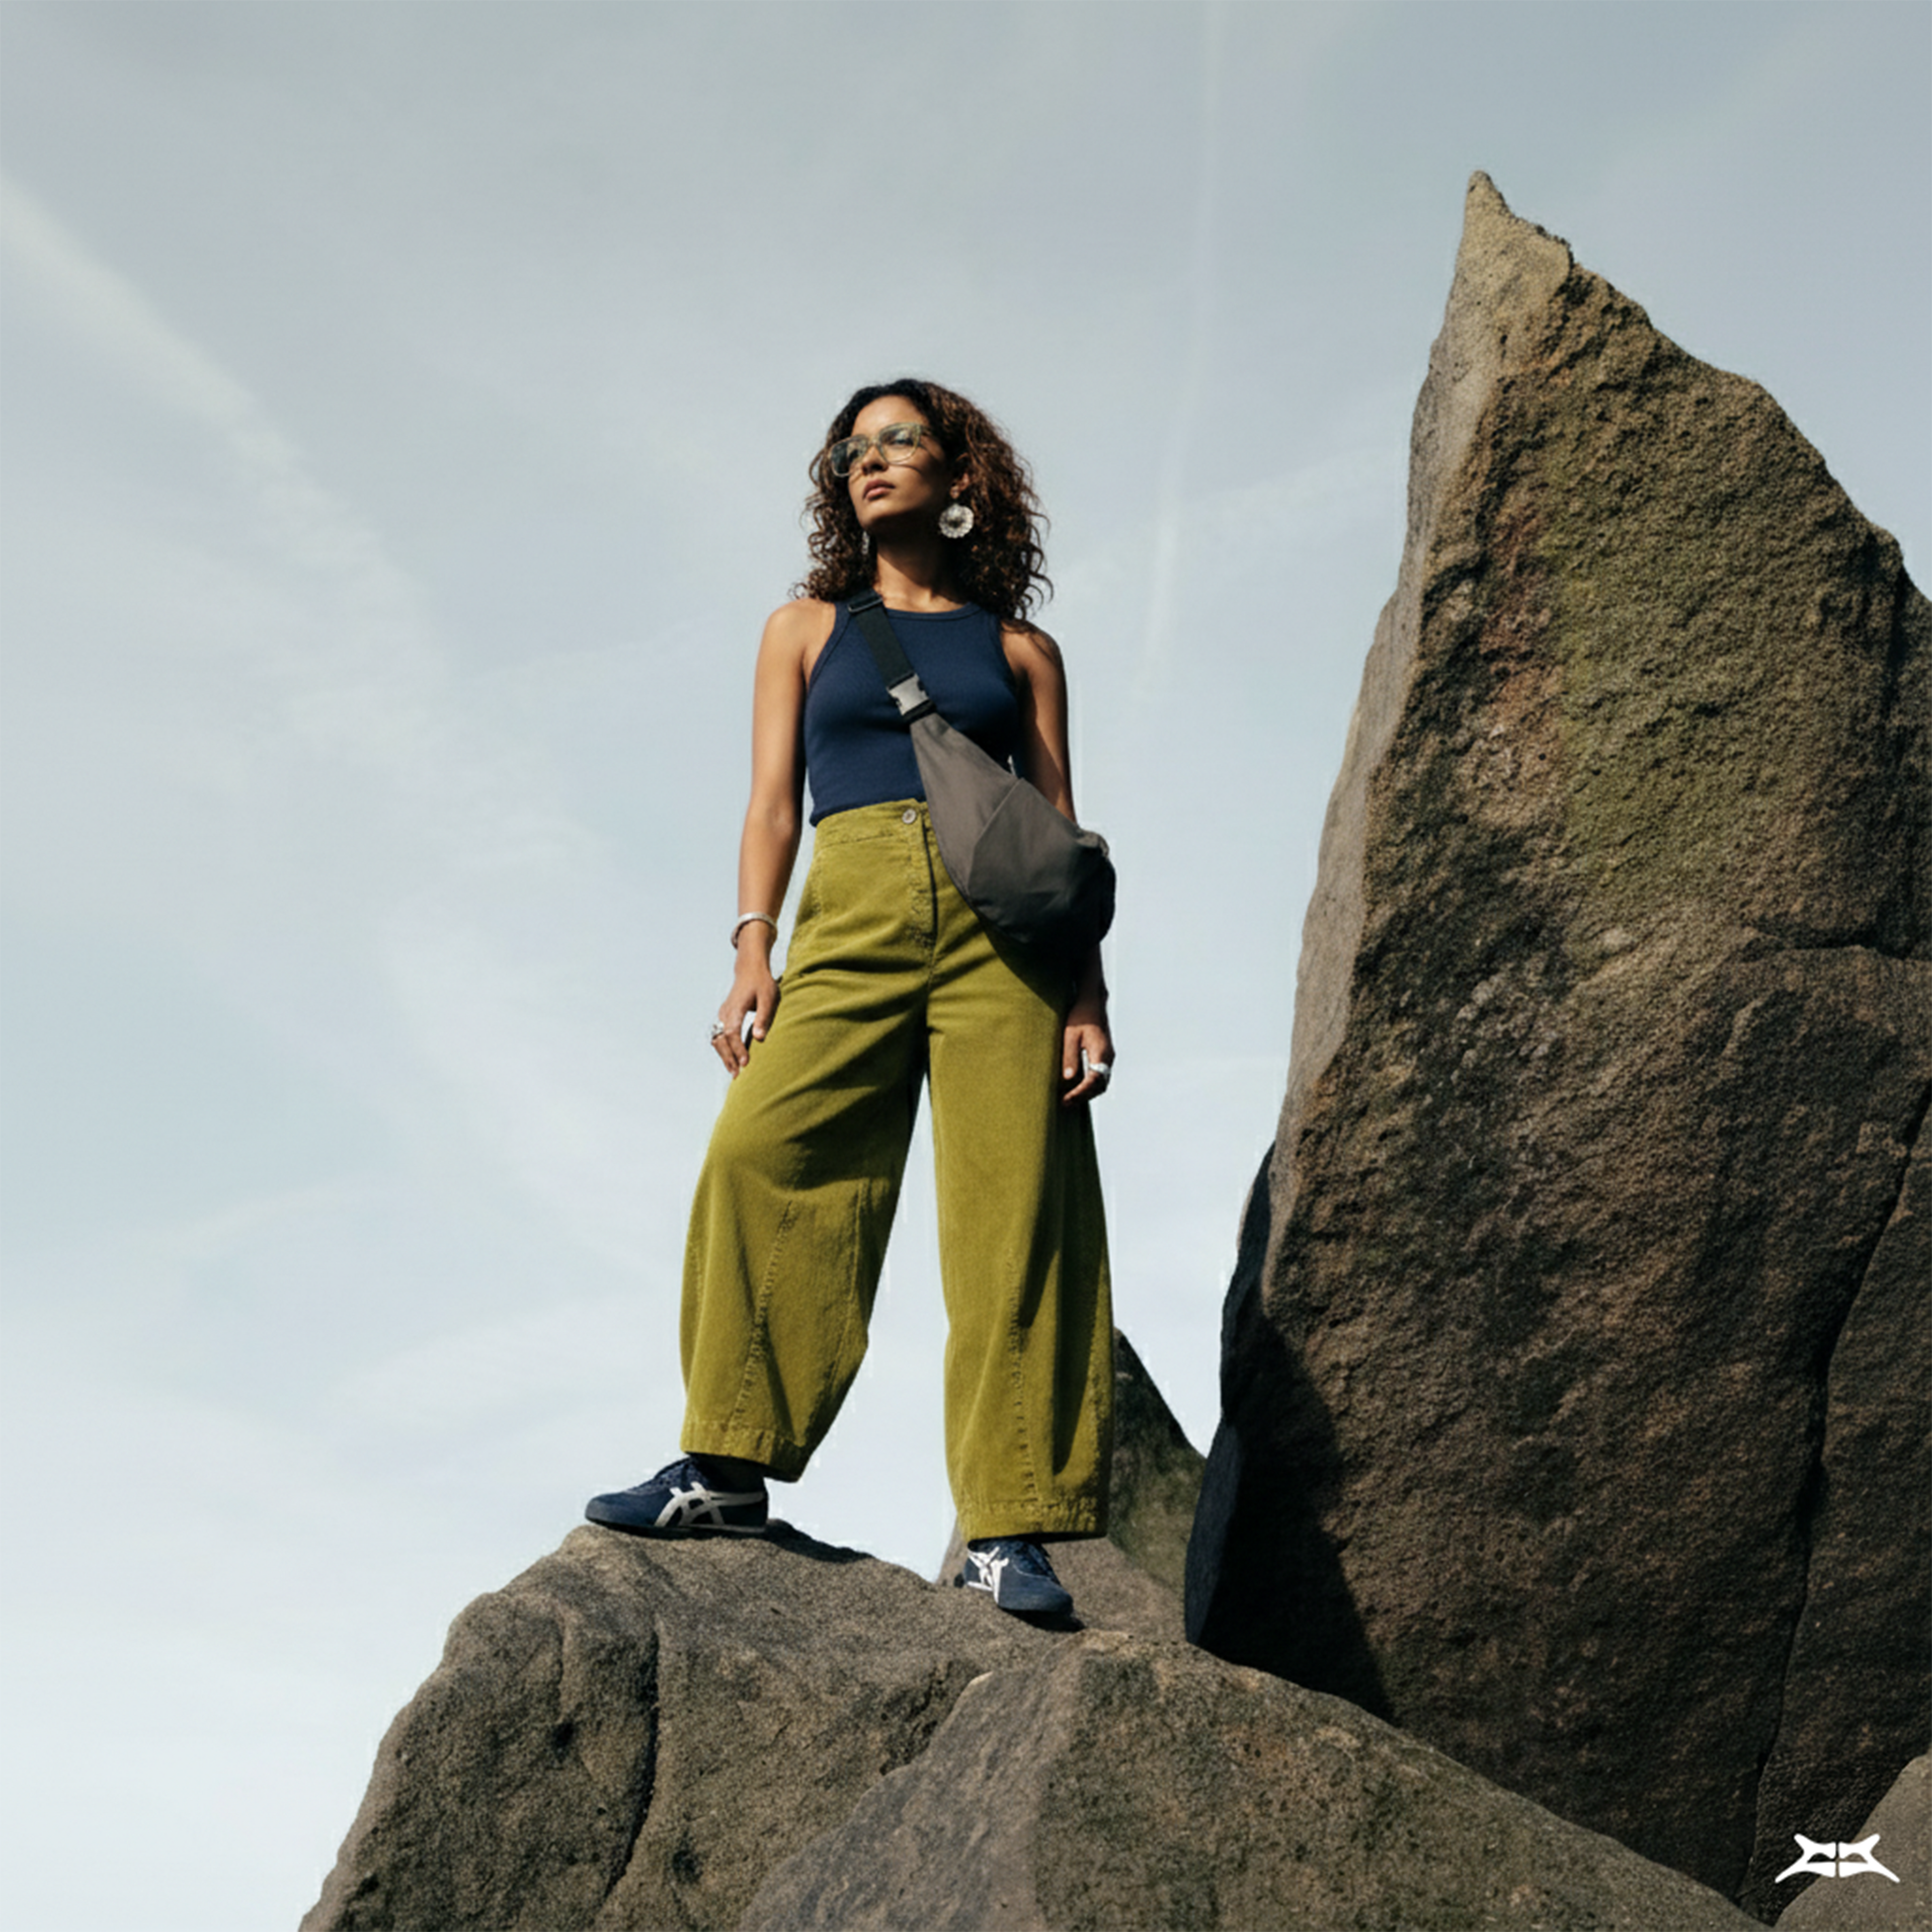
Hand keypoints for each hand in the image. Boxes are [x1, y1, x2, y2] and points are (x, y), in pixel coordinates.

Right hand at [713, 952, 778, 1076]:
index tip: (746, 1063)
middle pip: (720, 1040)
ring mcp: (722, 1015)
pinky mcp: (724, 1017)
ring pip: (717, 1040)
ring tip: (735, 1072)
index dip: (738, 1049)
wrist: (750, 969)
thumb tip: (759, 1038)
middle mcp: (725, 1012)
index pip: (732, 1033)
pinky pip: (719, 1037)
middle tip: (738, 1074)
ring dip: (724, 1056)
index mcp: (735, 1008)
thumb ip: (763, 1017)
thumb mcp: (769, 998)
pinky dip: (724, 1050)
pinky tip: (733, 1061)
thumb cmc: (762, 983)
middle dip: (728, 1058)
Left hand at [1060, 1005, 1113, 1105]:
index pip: (1094, 1080)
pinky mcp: (1105, 1056)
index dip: (1080, 1093)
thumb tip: (1069, 1078)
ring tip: (1069, 1099)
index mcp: (1101, 1052)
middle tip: (1065, 1103)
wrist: (1092, 1003)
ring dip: (1087, 1093)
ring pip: (1102, 1082)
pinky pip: (1100, 1075)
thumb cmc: (1080, 1017)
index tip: (1067, 1099)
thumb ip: (1070, 1056)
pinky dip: (1090, 1085)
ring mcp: (1108, 1057)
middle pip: (1100, 1085)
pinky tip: (1077, 1087)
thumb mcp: (1070, 1035)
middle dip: (1084, 1097)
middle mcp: (1108, 1057)